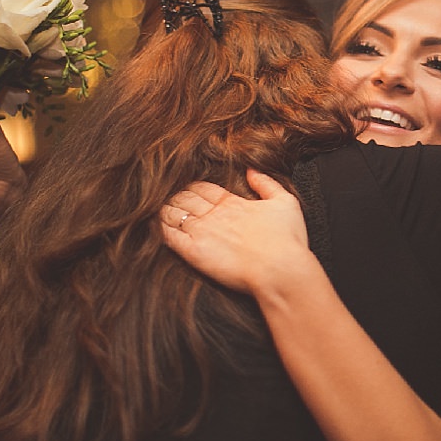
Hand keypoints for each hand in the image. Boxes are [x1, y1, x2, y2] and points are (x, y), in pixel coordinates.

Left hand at [160, 170, 319, 296]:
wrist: (280, 270)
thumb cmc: (286, 240)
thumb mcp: (285, 202)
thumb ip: (266, 184)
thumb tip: (251, 170)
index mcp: (232, 202)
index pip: (201, 188)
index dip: (191, 187)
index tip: (184, 189)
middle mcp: (213, 214)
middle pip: (184, 198)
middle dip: (174, 197)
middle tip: (165, 199)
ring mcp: (202, 232)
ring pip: (173, 214)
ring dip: (164, 211)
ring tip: (156, 211)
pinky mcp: (194, 253)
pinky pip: (169, 236)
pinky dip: (160, 229)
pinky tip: (154, 227)